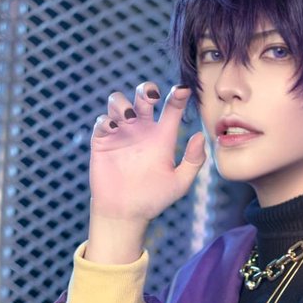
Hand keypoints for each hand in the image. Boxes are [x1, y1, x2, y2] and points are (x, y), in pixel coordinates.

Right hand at [88, 81, 206, 224]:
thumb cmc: (154, 199)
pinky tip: (114, 128)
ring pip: (118, 102)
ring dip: (123, 102)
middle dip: (146, 89)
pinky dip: (107, 120)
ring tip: (130, 117)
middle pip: (143, 95)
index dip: (178, 96)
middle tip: (151, 98)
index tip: (183, 90)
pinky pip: (102, 121)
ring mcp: (121, 133)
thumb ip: (193, 161)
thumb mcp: (179, 183)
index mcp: (162, 136)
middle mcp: (142, 129)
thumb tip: (200, 136)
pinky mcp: (102, 141)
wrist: (127, 213)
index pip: (171, 108)